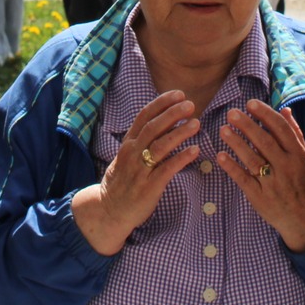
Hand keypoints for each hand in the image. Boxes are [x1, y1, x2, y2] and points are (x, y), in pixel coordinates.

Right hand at [73, 91, 200, 254]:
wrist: (109, 211)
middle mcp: (132, 153)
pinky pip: (167, 170)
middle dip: (172, 114)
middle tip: (190, 104)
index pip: (144, 116)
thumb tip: (164, 121)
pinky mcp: (148, 187)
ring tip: (196, 123)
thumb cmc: (122, 181)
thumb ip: (142, 140)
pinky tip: (195, 150)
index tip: (178, 94)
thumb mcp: (127, 156)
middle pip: (152, 127)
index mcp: (128, 143)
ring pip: (160, 146)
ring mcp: (140, 170)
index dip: (161, 103)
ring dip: (179, 133)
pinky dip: (181, 158)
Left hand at [217, 100, 304, 251]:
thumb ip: (296, 135)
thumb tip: (285, 110)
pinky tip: (220, 155)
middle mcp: (286, 168)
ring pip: (252, 159)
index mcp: (299, 156)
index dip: (265, 115)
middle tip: (232, 112)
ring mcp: (273, 184)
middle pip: (265, 142)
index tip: (251, 103)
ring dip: (236, 143)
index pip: (281, 130)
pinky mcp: (260, 197)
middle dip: (247, 125)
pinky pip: (244, 179)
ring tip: (223, 129)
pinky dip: (232, 167)